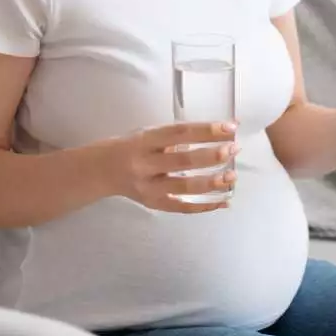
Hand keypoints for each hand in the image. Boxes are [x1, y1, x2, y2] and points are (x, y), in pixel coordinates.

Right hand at [99, 121, 239, 212]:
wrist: (101, 170)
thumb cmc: (134, 146)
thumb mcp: (151, 133)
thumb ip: (182, 134)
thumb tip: (224, 129)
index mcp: (145, 140)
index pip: (180, 133)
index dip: (207, 130)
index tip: (231, 127)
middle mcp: (145, 164)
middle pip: (183, 160)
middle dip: (212, 155)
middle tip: (234, 149)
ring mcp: (148, 187)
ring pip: (184, 186)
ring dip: (212, 182)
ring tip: (232, 176)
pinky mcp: (153, 204)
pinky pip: (182, 208)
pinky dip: (205, 206)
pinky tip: (224, 201)